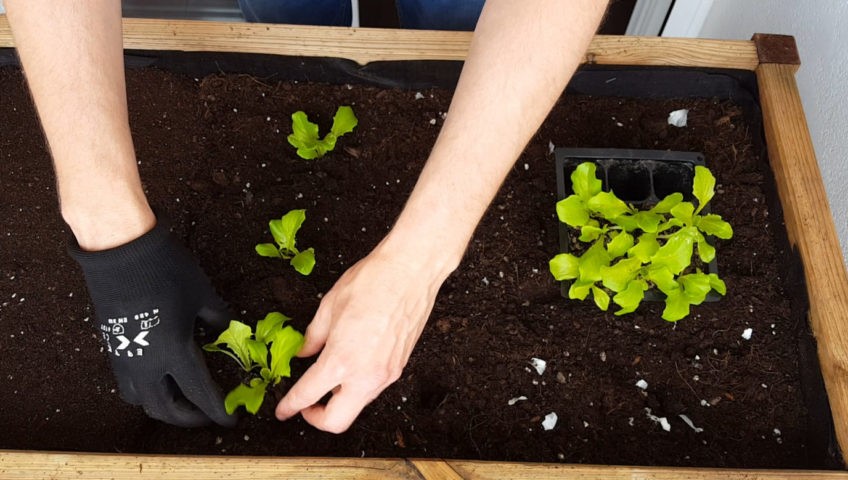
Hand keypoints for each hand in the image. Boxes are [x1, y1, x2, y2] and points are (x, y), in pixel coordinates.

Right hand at [69, 214, 236, 426]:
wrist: (122, 251)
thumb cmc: (166, 270)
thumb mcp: (203, 294)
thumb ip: (219, 318)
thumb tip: (230, 331)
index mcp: (174, 352)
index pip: (200, 394)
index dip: (217, 411)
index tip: (230, 420)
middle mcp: (147, 364)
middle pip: (166, 409)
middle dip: (190, 418)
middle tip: (208, 414)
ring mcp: (125, 358)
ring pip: (142, 401)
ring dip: (164, 408)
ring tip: (183, 401)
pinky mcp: (112, 348)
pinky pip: (128, 384)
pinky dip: (146, 392)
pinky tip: (160, 380)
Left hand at [275, 244, 447, 432]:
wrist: (411, 270)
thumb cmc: (374, 281)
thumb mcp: (329, 307)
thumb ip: (312, 337)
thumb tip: (303, 352)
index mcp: (342, 360)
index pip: (308, 395)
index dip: (289, 406)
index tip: (283, 410)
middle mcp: (366, 375)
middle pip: (337, 422)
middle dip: (317, 418)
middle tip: (305, 405)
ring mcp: (386, 374)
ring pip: (357, 406)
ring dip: (339, 400)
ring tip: (328, 379)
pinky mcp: (399, 368)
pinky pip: (372, 389)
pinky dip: (357, 386)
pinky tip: (350, 365)